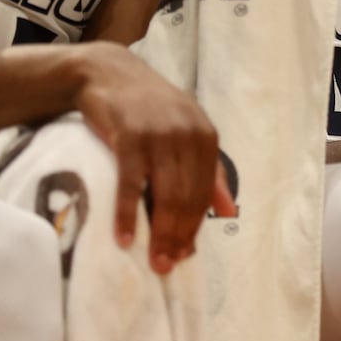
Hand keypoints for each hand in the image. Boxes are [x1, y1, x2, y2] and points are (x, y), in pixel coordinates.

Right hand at [71, 43, 220, 273]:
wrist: (109, 73)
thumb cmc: (148, 109)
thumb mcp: (186, 132)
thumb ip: (210, 171)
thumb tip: (230, 211)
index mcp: (206, 137)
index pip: (204, 193)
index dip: (195, 228)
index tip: (184, 256)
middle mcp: (188, 135)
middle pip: (187, 198)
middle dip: (178, 237)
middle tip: (165, 266)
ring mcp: (159, 135)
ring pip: (165, 195)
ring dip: (159, 233)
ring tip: (152, 260)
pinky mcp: (129, 136)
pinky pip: (131, 184)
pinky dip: (127, 214)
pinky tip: (124, 237)